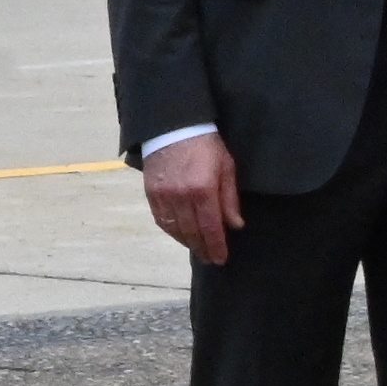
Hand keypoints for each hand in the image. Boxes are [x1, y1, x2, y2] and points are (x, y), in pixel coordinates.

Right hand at [142, 133, 244, 265]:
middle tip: (211, 259)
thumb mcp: (226, 167)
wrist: (173, 126)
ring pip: (175, 229)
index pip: (211, 227)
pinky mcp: (151, 193)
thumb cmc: (206, 145)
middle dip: (203, 248)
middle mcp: (181, 197)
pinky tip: (180, 235)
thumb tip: (235, 225)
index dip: (216, 246)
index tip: (221, 258)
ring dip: (187, 242)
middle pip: (192, 232)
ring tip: (197, 249)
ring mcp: (163, 196)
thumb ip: (229, 198)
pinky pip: (161, 220)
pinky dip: (171, 231)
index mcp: (203, 190)